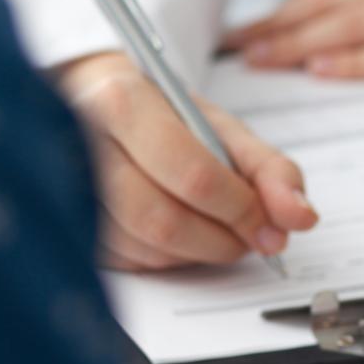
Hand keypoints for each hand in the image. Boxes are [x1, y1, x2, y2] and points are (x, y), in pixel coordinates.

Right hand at [56, 52, 318, 269]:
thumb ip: (271, 170)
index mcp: (124, 102)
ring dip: (197, 253)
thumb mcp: (224, 129)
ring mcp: (63, 186)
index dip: (241, 209)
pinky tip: (179, 236)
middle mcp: (81, 142)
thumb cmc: (165, 118)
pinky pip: (127, 261)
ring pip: (144, 247)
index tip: (269, 226)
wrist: (98, 107)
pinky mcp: (63, 223)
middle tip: (249, 239)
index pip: (192, 174)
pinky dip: (168, 259)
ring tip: (216, 231)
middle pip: (162, 219)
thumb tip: (300, 217)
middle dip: (220, 240)